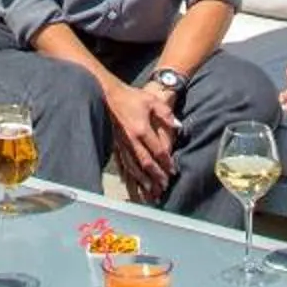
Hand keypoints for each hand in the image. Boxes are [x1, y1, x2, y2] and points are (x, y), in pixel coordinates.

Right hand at [105, 83, 176, 202]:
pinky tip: (129, 184)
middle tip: (164, 186)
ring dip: (142, 180)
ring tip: (150, 191)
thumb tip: (179, 126)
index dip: (166, 162)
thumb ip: (166, 114)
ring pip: (133, 167)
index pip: (157, 151)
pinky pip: (122, 164)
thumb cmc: (131, 96)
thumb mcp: (152, 101)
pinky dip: (127, 175)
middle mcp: (131, 140)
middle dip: (156, 176)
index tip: (173, 171)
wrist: (107, 94)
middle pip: (146, 163)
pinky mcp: (115, 144)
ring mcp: (121, 144)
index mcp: (142, 129)